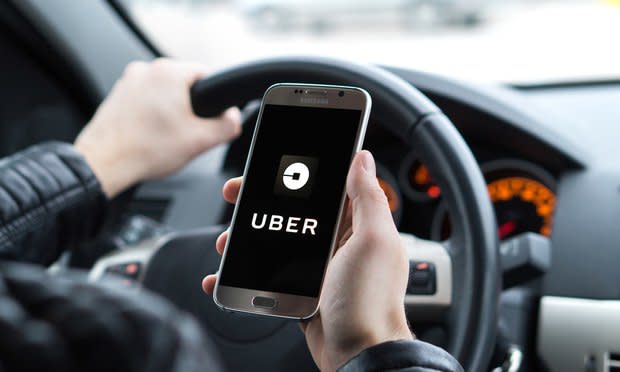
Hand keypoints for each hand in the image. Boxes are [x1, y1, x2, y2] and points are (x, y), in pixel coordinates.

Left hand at [74, 58, 241, 197]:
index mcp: (169, 73)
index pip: (206, 74)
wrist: (104, 163)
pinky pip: (145, 100)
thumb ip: (227, 126)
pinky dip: (151, 115)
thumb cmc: (145, 150)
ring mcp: (128, 81)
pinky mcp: (118, 94)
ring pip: (164, 92)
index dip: (214, 98)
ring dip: (170, 111)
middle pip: (184, 84)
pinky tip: (150, 135)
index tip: (209, 117)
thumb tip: (233, 118)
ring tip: (165, 136)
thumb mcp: (200, 141)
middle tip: (186, 132)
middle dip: (190, 107)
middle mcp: (146, 70)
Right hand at [202, 151, 412, 370]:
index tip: (271, 165)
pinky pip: (268, 272)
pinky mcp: (301, 287)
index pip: (325, 186)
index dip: (298, 172)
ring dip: (248, 238)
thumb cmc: (370, 301)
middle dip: (262, 202)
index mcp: (357, 224)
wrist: (357, 354)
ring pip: (276, 240)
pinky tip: (225, 275)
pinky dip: (245, 273)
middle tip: (238, 197)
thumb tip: (362, 159)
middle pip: (293, 210)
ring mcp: (317, 265)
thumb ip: (368, 198)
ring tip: (229, 243)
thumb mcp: (373, 241)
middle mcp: (338, 241)